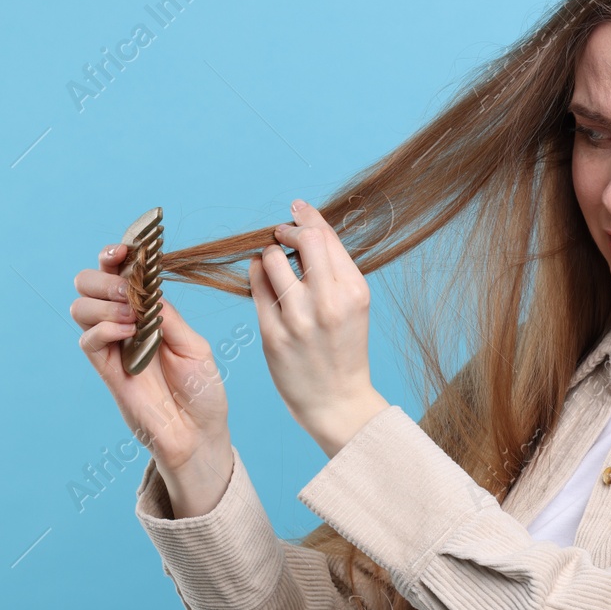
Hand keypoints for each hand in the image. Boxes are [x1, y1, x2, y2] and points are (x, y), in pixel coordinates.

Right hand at [71, 243, 232, 514]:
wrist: (199, 434)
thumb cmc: (202, 390)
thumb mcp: (194, 346)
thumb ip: (168, 317)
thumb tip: (147, 289)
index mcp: (149, 311)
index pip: (120, 273)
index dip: (116, 255)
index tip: (125, 249)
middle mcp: (126, 324)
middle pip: (89, 283)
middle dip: (104, 276)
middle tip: (129, 289)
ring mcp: (114, 347)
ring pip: (81, 308)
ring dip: (103, 302)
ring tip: (132, 316)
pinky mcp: (107, 371)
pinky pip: (88, 341)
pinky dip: (103, 329)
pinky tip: (127, 332)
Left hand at [248, 198, 388, 456]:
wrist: (337, 400)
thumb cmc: (343, 348)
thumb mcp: (354, 305)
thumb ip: (335, 268)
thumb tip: (307, 226)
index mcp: (354, 292)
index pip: (326, 237)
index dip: (308, 217)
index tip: (297, 209)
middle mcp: (328, 302)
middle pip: (302, 240)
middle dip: (288, 231)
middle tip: (282, 235)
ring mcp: (298, 319)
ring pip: (272, 259)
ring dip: (270, 254)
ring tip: (275, 266)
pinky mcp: (272, 334)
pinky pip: (256, 286)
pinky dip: (257, 274)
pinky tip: (263, 279)